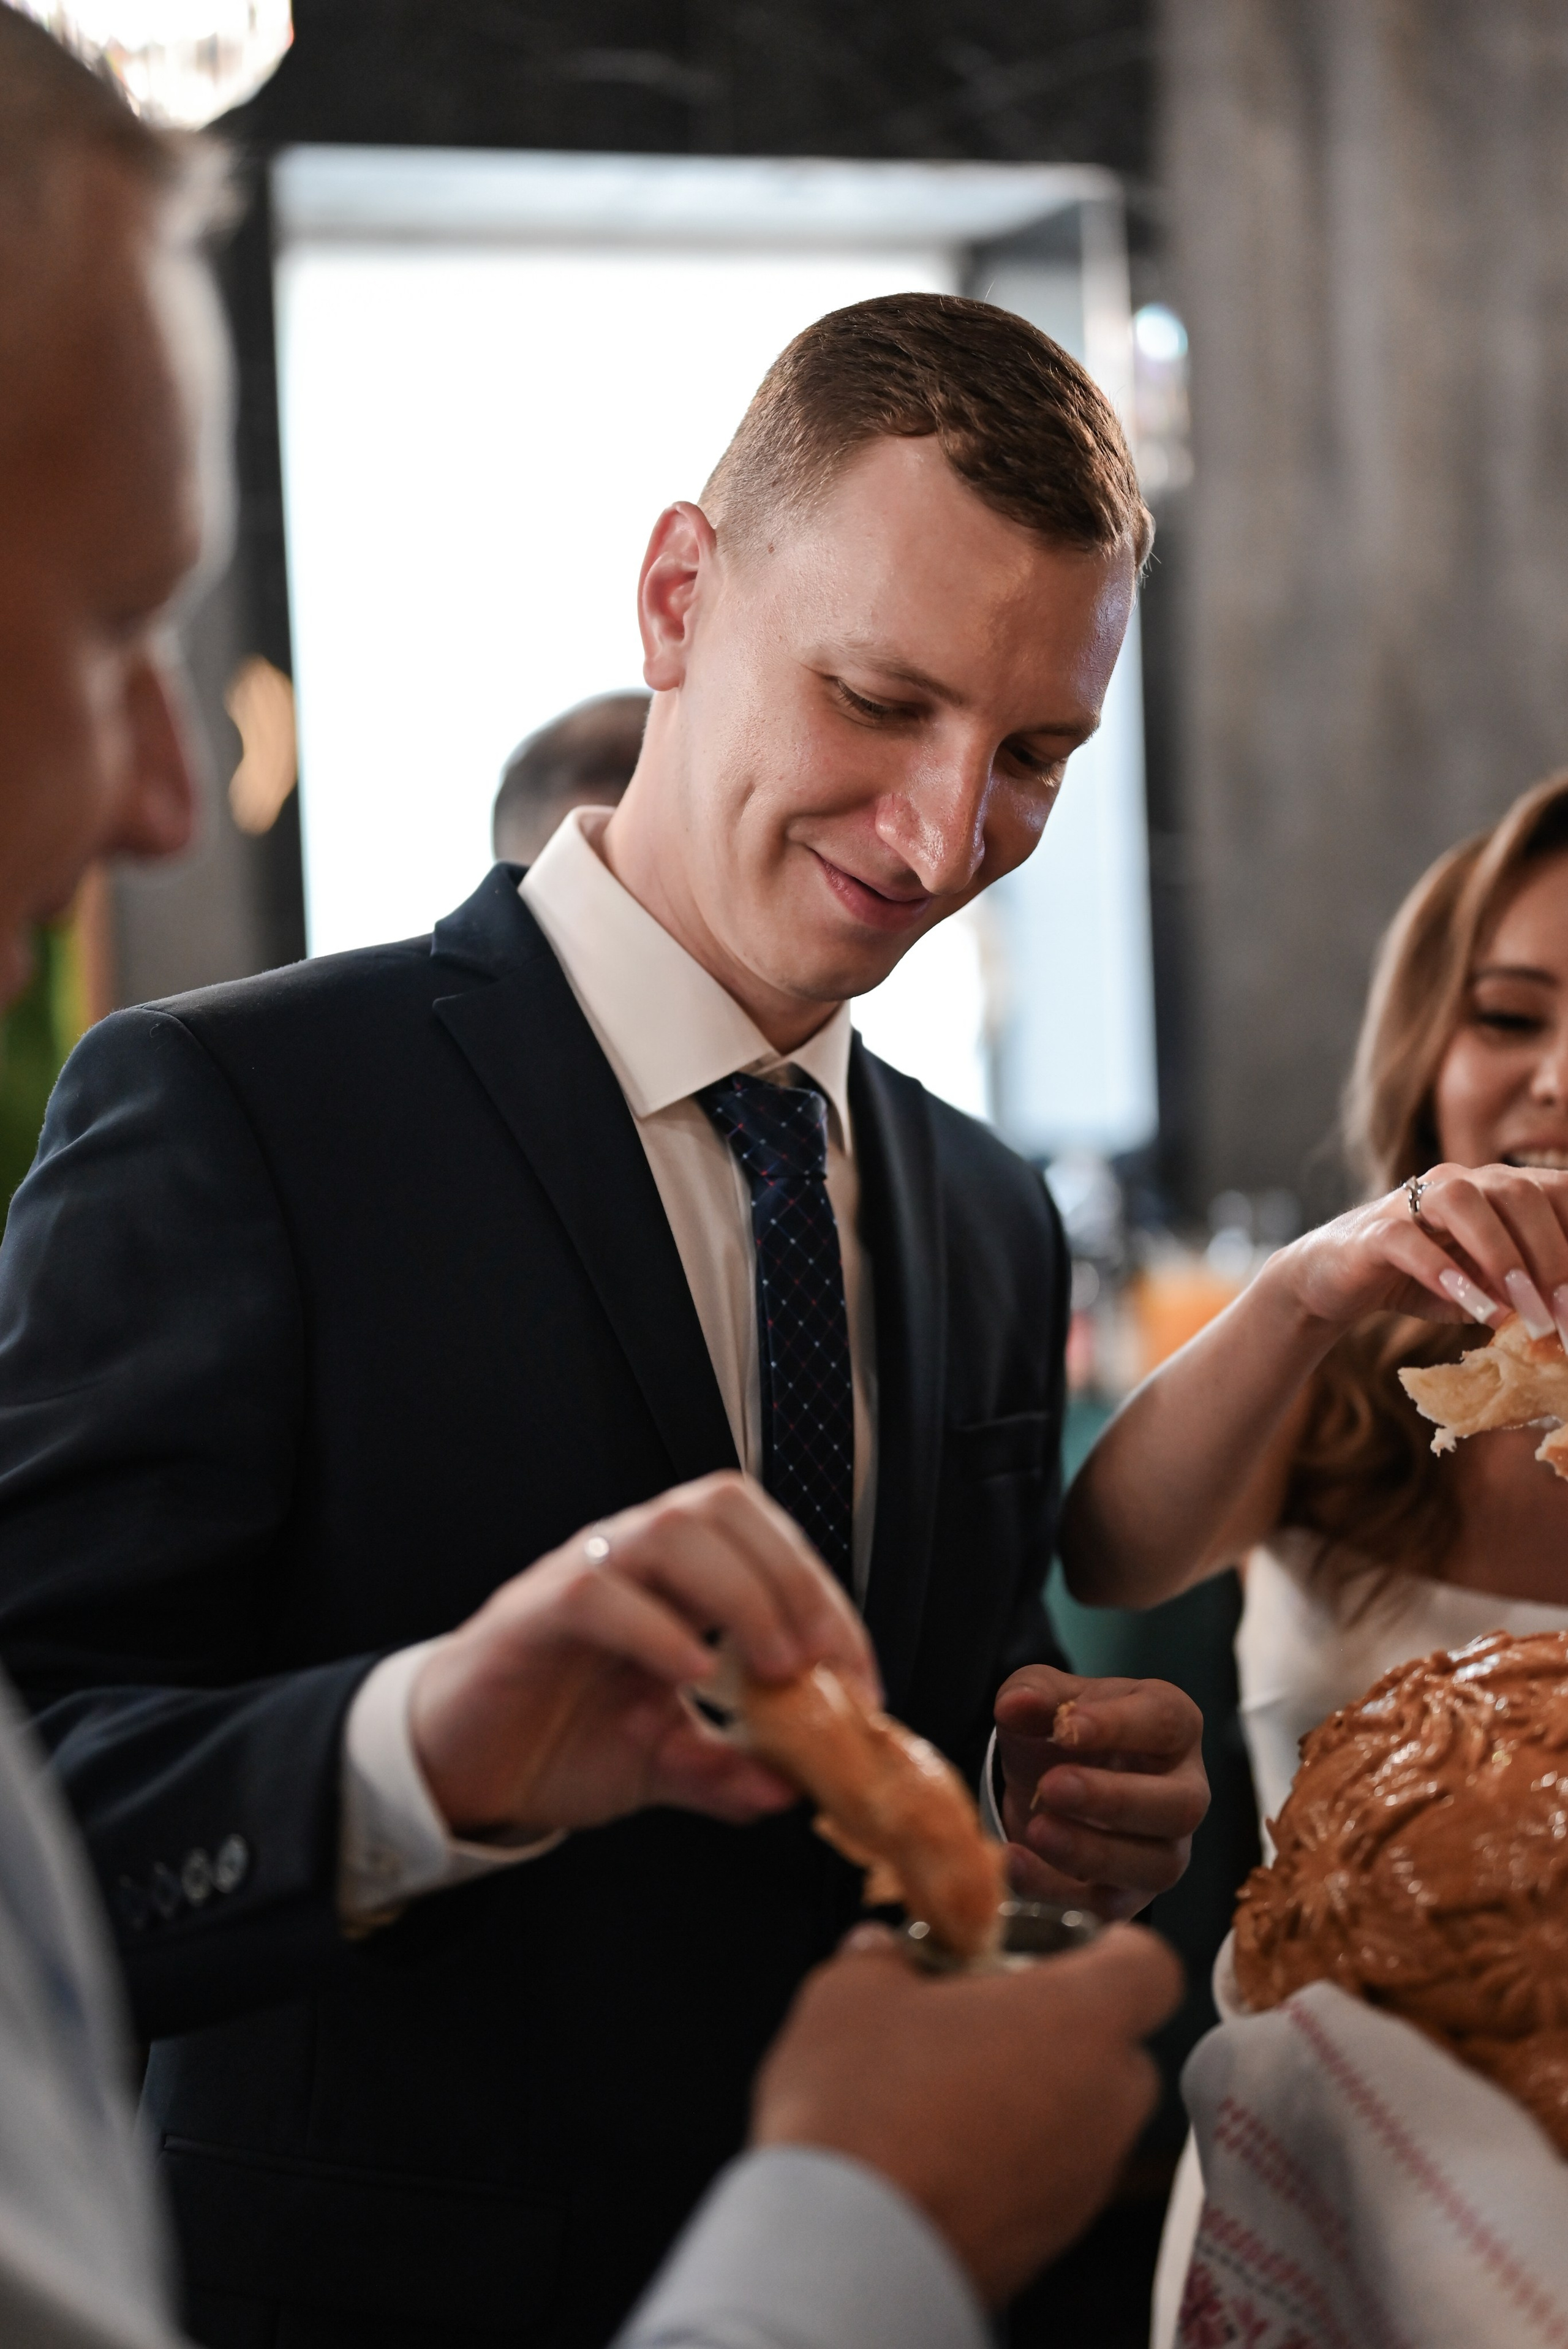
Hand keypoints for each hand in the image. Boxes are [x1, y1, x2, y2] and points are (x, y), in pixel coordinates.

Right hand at [409, 1471, 876, 1838]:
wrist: (456, 1768)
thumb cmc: (553, 1741)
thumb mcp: (659, 1762)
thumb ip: (725, 1769)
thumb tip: (793, 1787)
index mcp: (670, 1581)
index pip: (763, 1540)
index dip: (822, 1595)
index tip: (858, 1676)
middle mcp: (628, 1559)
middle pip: (723, 1507)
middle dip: (791, 1579)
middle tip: (821, 1663)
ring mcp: (579, 1577)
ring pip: (667, 1529)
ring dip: (738, 1593)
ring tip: (770, 1667)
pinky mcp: (530, 1616)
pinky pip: (595, 1591)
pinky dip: (654, 1627)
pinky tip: (690, 1675)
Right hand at [752, 1921, 1181, 2306]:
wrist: (849, 2250)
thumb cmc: (866, 2105)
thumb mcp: (851, 1994)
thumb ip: (882, 1957)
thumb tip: (881, 1953)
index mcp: (1079, 2019)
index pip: (1151, 1968)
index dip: (1112, 1950)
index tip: (1061, 1948)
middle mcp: (1104, 2102)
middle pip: (1118, 2049)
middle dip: (1061, 2030)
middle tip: (987, 2020)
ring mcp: (1083, 2181)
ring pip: (1084, 2117)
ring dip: (1035, 2098)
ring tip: (948, 2092)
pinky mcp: (1052, 2240)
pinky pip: (1051, 2176)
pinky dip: (1014, 2160)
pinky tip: (939, 2153)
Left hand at [995, 1668, 1207, 1920]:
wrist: (1046, 1781)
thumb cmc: (1062, 1729)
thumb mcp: (1042, 1695)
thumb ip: (1033, 1692)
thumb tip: (1016, 1704)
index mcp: (1173, 1724)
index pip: (1166, 1722)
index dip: (1120, 1726)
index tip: (1066, 1728)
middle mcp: (1185, 1789)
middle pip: (1181, 1806)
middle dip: (1116, 1800)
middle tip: (1051, 1786)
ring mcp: (1165, 1847)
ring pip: (1157, 1865)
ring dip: (1094, 1852)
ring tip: (1036, 1829)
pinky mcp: (1133, 1893)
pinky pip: (1111, 1905)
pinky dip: (1059, 1890)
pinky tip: (1015, 1863)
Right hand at [1276, 1162, 1567, 1344]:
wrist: (1336, 1281)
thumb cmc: (1422, 1279)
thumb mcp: (1487, 1289)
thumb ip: (1525, 1293)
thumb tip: (1565, 1317)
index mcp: (1496, 1189)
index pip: (1554, 1193)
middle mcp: (1459, 1183)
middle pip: (1519, 1193)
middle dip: (1551, 1255)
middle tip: (1564, 1315)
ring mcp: (1412, 1201)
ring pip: (1465, 1203)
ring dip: (1503, 1256)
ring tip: (1525, 1311)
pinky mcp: (1374, 1231)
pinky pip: (1408, 1241)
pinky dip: (1443, 1272)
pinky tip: (1469, 1307)